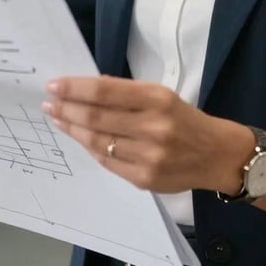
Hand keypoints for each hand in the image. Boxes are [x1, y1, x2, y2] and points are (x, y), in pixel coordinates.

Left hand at [43, 75, 248, 193]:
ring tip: (58, 119)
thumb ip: (126, 94)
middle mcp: (153, 127)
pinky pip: (107, 162)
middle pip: (96, 118)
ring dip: (72, 130)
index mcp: (157, 99)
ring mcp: (148, 156)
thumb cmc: (184, 119)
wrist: (217, 155)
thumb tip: (85, 90)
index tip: (53, 85)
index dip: (75, 88)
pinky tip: (80, 139)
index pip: (105, 91)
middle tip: (48, 103)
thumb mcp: (161, 96)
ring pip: (98, 142)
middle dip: (67, 109)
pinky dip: (90, 149)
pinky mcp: (145, 179)